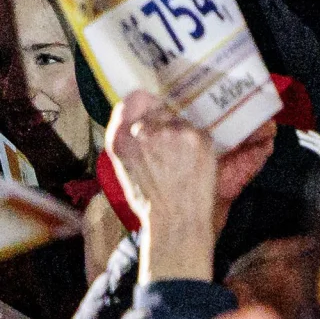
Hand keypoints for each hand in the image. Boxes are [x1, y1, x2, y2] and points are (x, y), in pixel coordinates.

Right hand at [102, 92, 222, 280]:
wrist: (176, 219)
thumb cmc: (149, 200)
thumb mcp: (123, 167)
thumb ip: (127, 139)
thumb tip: (136, 119)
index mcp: (121, 138)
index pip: (133, 99)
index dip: (143, 104)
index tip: (149, 110)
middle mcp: (145, 129)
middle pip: (159, 108)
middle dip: (164, 122)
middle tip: (169, 148)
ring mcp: (173, 131)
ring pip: (180, 121)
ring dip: (182, 135)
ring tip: (181, 161)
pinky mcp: (198, 136)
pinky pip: (198, 131)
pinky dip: (198, 145)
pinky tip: (193, 164)